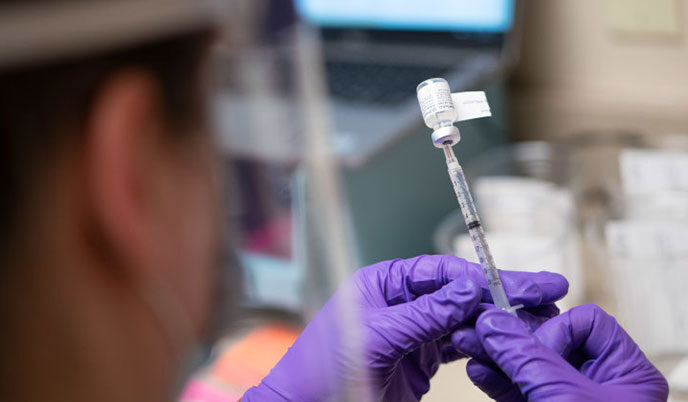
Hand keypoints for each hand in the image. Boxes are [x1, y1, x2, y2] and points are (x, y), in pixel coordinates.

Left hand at [242, 255, 567, 400]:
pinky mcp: (419, 357)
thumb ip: (423, 314)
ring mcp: (412, 330)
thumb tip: (467, 289)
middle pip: (461, 292)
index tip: (523, 282)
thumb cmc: (322, 367)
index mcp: (384, 282)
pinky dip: (482, 345)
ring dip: (500, 319)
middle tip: (549, 292)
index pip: (444, 272)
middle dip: (504, 293)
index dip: (486, 276)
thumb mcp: (376, 336)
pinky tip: (506, 342)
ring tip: (540, 320)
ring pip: (464, 319)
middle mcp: (401, 301)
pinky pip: (457, 345)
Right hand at [466, 303, 668, 401]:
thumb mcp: (561, 397)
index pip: (588, 323)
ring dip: (497, 357)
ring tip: (466, 344)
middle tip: (479, 325)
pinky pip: (522, 391)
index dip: (556, 328)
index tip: (535, 345)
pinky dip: (499, 382)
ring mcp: (573, 399)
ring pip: (531, 367)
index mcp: (626, 373)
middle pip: (550, 341)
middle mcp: (601, 383)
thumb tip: (494, 323)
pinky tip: (478, 371)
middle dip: (511, 337)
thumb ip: (526, 359)